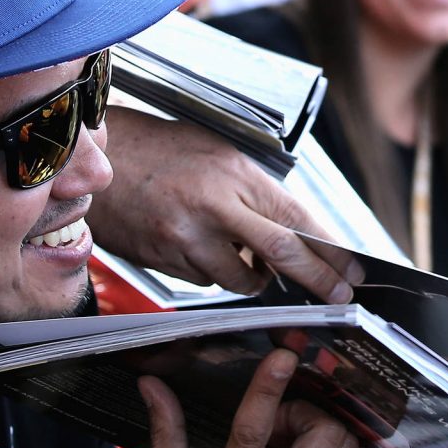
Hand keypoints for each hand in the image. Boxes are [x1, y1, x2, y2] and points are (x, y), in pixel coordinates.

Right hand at [96, 109, 362, 300]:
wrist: (96, 159)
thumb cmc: (158, 150)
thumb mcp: (216, 152)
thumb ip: (253, 191)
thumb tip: (293, 229)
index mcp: (234, 172)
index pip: (297, 217)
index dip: (330, 249)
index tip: (351, 270)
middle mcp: (213, 204)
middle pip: (281, 252)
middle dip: (317, 279)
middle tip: (337, 297)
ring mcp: (186, 236)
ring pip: (240, 277)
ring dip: (252, 276)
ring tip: (239, 253)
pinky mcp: (164, 259)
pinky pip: (203, 280)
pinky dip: (212, 271)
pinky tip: (198, 247)